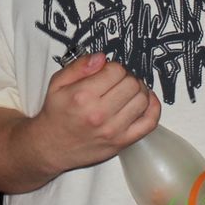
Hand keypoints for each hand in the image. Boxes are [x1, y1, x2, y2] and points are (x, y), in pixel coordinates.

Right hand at [27, 53, 160, 177]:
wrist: (51, 147)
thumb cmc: (55, 114)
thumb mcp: (57, 83)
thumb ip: (79, 66)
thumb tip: (102, 57)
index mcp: (83, 96)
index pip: (116, 71)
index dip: (114, 67)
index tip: (108, 72)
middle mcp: (99, 114)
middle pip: (132, 84)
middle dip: (127, 78)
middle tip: (118, 82)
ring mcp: (113, 130)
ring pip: (142, 100)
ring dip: (139, 91)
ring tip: (128, 92)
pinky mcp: (122, 142)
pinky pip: (149, 123)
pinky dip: (153, 108)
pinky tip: (145, 101)